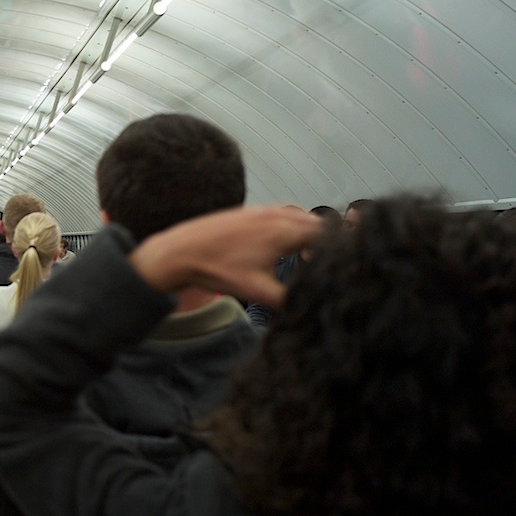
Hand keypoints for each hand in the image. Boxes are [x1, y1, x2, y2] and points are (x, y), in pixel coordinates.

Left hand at [129, 205, 321, 308]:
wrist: (179, 252)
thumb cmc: (217, 270)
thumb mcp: (256, 290)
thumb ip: (288, 299)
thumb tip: (310, 306)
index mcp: (284, 231)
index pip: (327, 235)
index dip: (336, 252)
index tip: (333, 269)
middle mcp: (277, 214)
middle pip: (316, 222)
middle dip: (325, 242)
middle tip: (321, 265)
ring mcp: (262, 209)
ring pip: (298, 215)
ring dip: (307, 232)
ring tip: (304, 255)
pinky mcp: (249, 211)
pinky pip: (281, 212)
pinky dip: (290, 225)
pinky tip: (280, 245)